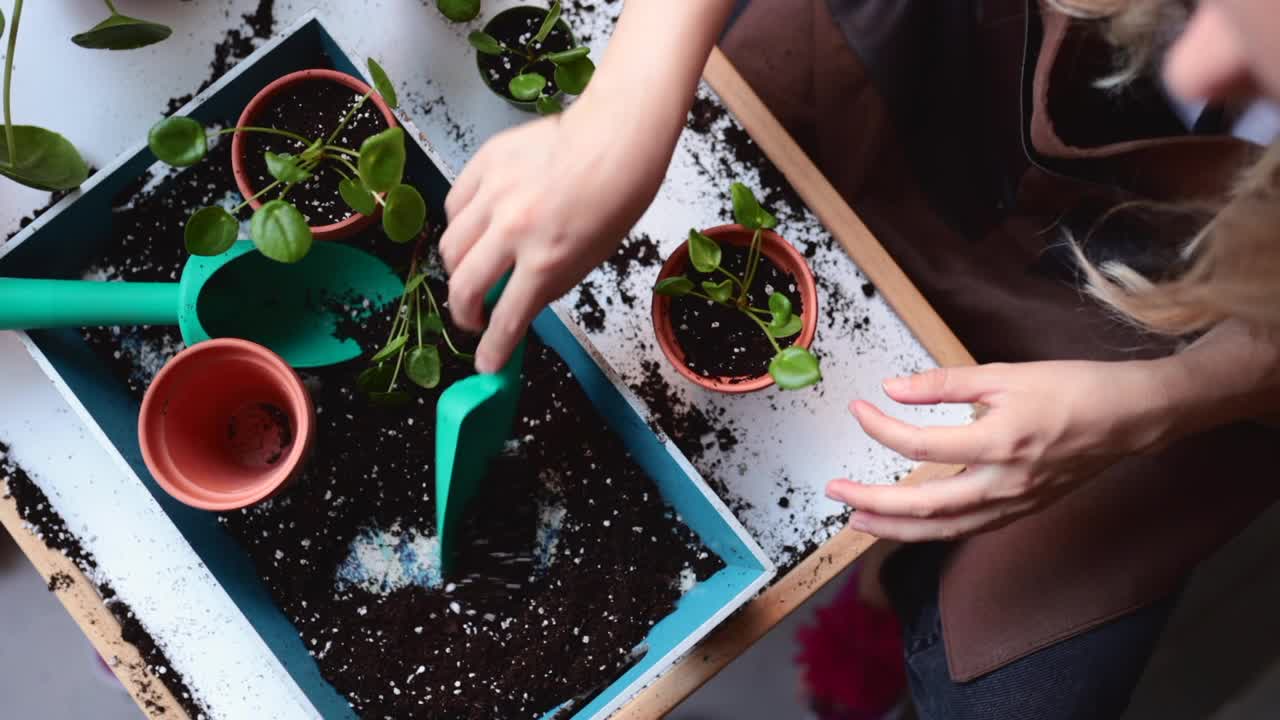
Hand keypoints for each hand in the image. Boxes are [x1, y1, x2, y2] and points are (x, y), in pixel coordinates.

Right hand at [440, 0, 732, 372]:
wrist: (617, 137)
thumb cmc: (615, 200)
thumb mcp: (588, 257)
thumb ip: (546, 283)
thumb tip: (512, 304)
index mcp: (547, 259)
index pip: (506, 319)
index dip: (493, 351)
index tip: (486, 364)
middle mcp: (514, 229)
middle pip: (463, 286)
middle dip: (464, 314)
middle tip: (473, 319)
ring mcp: (495, 194)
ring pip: (450, 246)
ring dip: (459, 269)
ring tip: (474, 272)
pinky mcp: (484, 164)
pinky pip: (455, 206)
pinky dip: (461, 225)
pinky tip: (477, 229)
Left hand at [826, 361, 1177, 541]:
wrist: (1132, 416)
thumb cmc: (1073, 388)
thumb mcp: (1004, 373)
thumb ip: (944, 384)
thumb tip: (892, 388)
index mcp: (998, 442)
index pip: (920, 445)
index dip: (880, 429)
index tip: (859, 410)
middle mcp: (1003, 482)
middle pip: (923, 506)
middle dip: (874, 503)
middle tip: (836, 494)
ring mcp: (1014, 502)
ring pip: (944, 528)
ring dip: (896, 527)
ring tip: (859, 520)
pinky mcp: (1021, 509)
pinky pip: (967, 528)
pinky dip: (932, 530)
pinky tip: (910, 524)